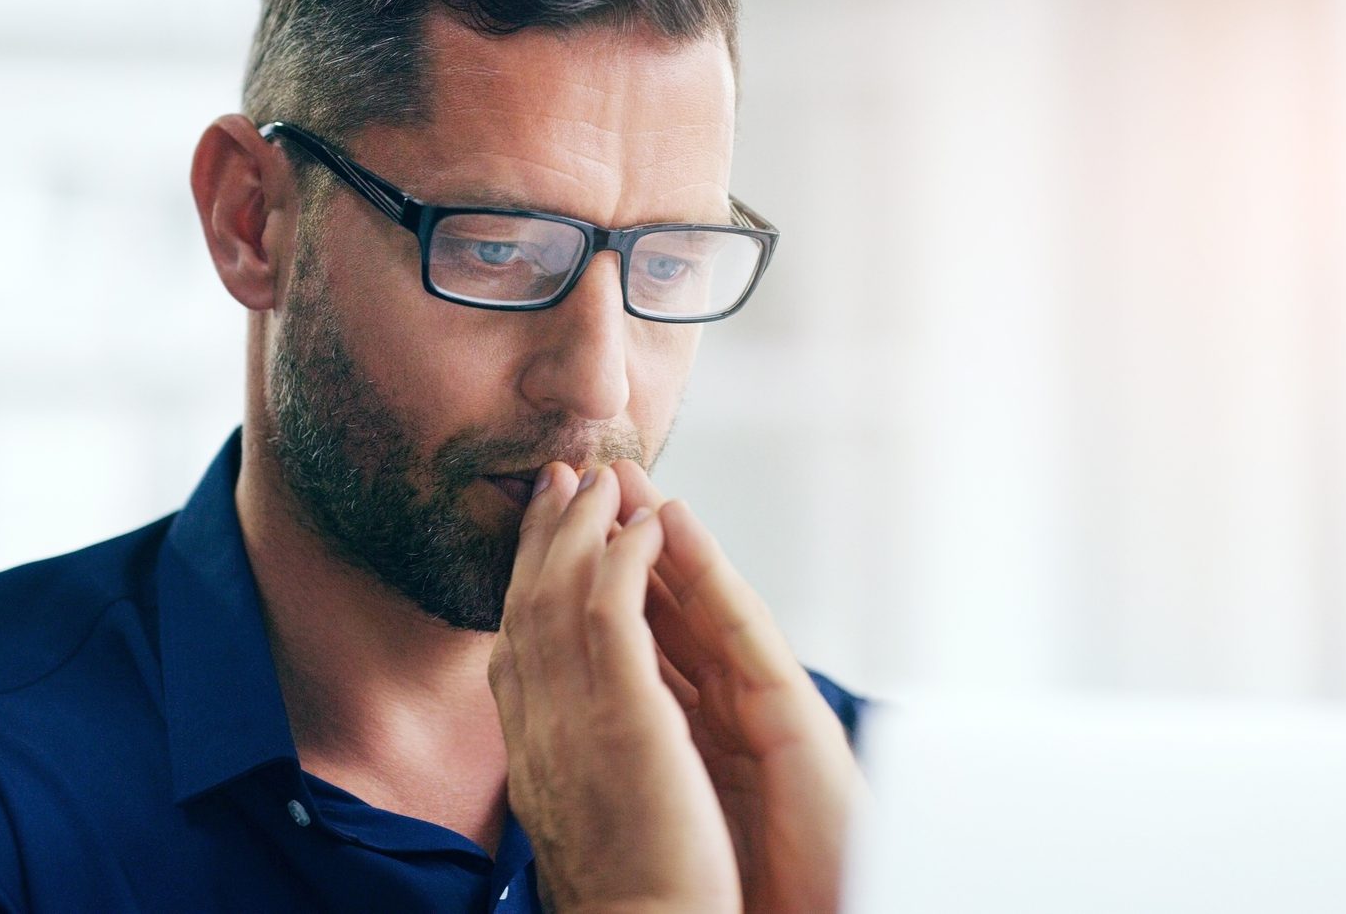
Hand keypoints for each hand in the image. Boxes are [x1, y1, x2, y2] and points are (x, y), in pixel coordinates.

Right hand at [490, 463, 739, 913]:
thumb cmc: (625, 898)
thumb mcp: (577, 820)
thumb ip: (566, 770)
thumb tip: (564, 751)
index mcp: (531, 754)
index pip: (516, 646)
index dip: (523, 583)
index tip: (537, 537)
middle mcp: (539, 728)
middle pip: (526, 607)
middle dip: (540, 537)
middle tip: (555, 479)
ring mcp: (575, 720)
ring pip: (562, 597)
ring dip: (581, 529)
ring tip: (600, 479)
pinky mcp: (625, 719)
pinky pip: (613, 616)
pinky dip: (623, 561)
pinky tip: (640, 526)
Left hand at [612, 462, 861, 913]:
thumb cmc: (709, 888)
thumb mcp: (653, 800)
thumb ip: (626, 748)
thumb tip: (567, 727)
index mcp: (688, 730)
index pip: (635, 638)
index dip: (596, 582)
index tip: (550, 532)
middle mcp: (727, 707)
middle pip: (668, 606)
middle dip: (620, 539)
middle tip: (580, 473)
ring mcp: (762, 704)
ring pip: (704, 599)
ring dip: (659, 530)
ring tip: (622, 473)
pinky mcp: (795, 714)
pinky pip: (739, 626)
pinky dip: (704, 569)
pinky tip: (673, 525)